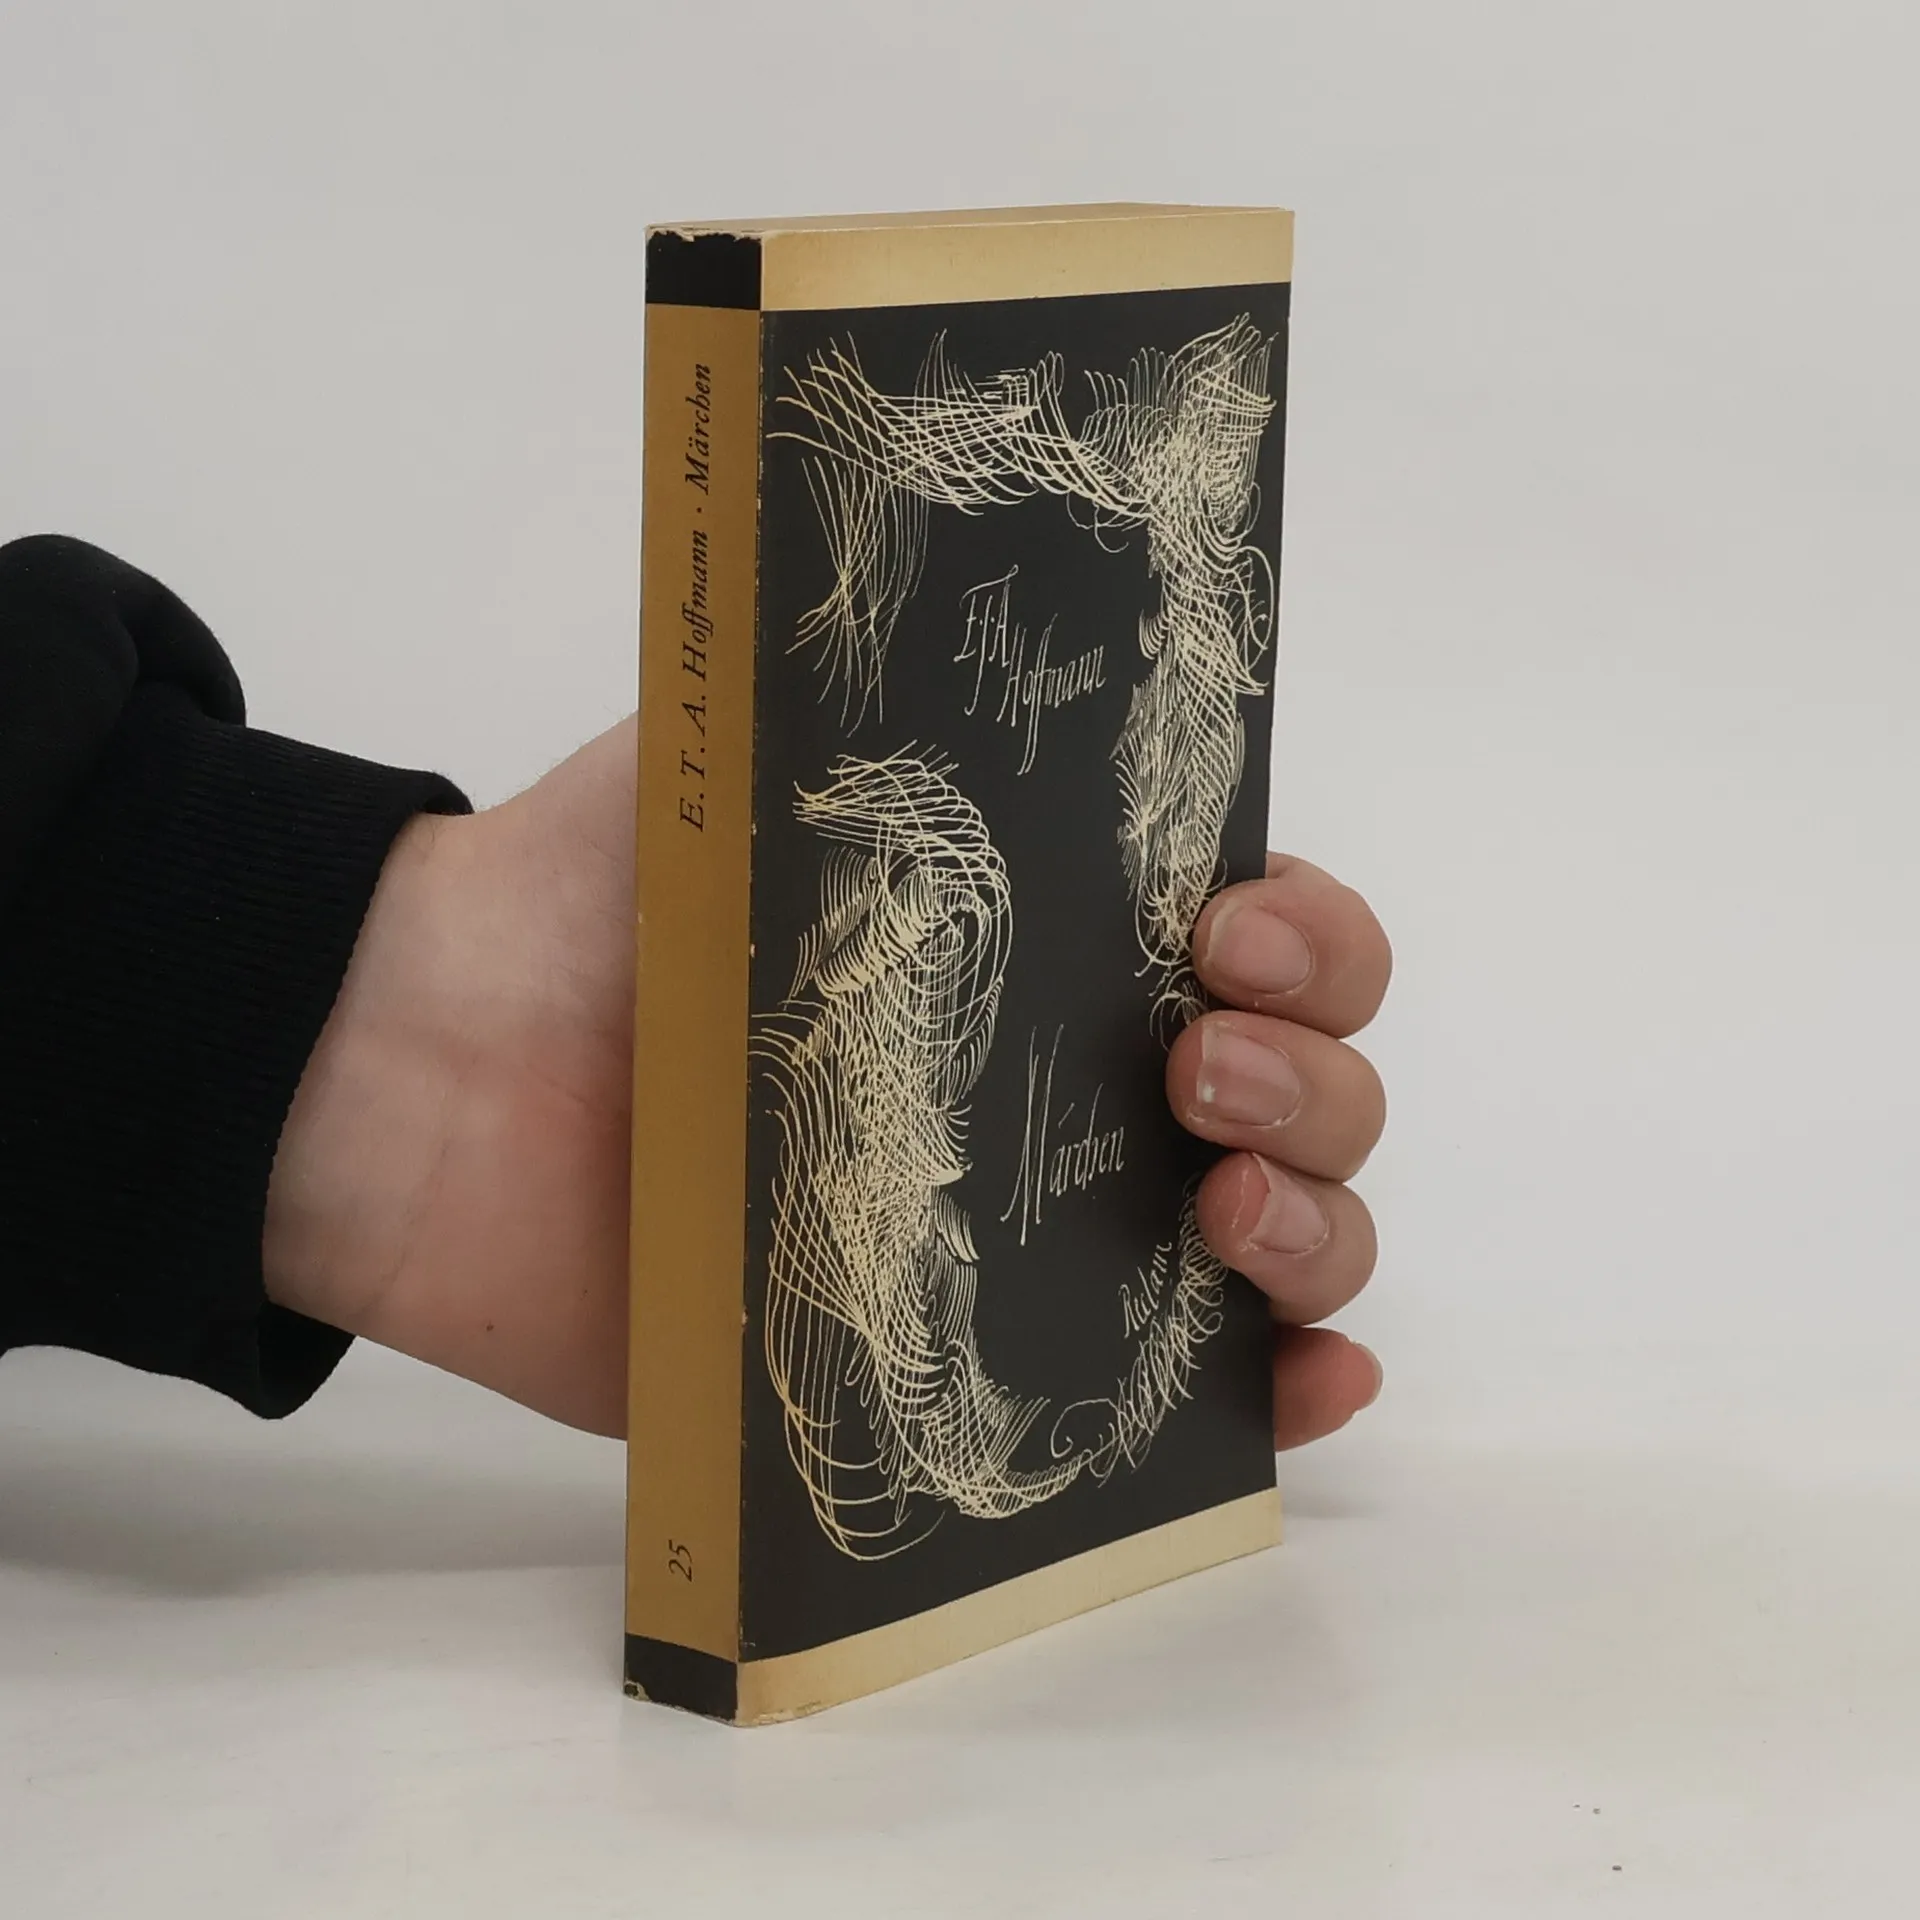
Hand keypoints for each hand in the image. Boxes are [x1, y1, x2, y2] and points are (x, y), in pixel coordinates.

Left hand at [265, 720, 1389, 1447]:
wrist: (435, 1069)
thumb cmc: (610, 897)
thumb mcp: (780, 745)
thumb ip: (921, 714)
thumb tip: (1065, 631)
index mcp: (1065, 937)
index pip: (1275, 938)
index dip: (1308, 940)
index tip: (1226, 933)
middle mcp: (1078, 1084)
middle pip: (1310, 1094)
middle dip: (1311, 1085)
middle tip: (1193, 1071)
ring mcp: (1042, 1237)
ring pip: (1280, 1241)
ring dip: (1316, 1226)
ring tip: (1219, 1207)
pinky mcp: (976, 1373)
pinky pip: (1178, 1403)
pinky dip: (1278, 1395)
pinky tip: (1303, 1378)